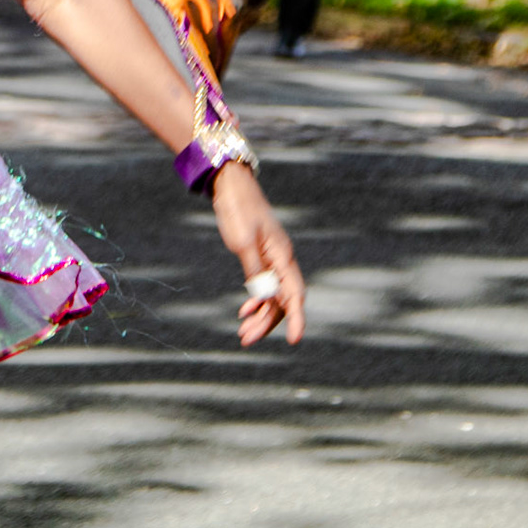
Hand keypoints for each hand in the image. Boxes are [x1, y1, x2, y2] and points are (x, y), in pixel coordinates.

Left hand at [209, 165, 305, 345]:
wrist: (231, 187)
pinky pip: (264, 288)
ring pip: (272, 297)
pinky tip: (244, 312)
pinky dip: (255, 302)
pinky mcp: (261, 259)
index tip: (294, 340)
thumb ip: (255, 270)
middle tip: (246, 339)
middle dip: (267, 323)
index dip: (296, 319)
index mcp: (283, 256)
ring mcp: (272, 261)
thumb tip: (264, 298)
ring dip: (260, 316)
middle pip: (281, 300)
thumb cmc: (238, 210)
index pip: (294, 295)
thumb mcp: (243, 242)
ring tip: (243, 334)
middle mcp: (282, 261)